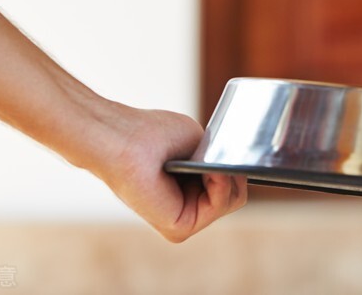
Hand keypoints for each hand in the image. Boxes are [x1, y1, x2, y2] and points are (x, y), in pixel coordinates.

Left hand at [88, 105, 247, 242]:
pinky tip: (205, 171)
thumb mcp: (200, 144)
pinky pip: (218, 206)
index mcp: (189, 187)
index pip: (229, 185)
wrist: (126, 140)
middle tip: (213, 157)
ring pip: (231, 201)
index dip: (234, 166)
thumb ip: (217, 162)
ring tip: (205, 162)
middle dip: (233, 172)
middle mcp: (186, 205)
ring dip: (226, 176)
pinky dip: (220, 185)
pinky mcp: (179, 228)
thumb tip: (234, 172)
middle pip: (234, 195)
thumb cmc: (154, 134)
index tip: (228, 149)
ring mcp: (184, 219)